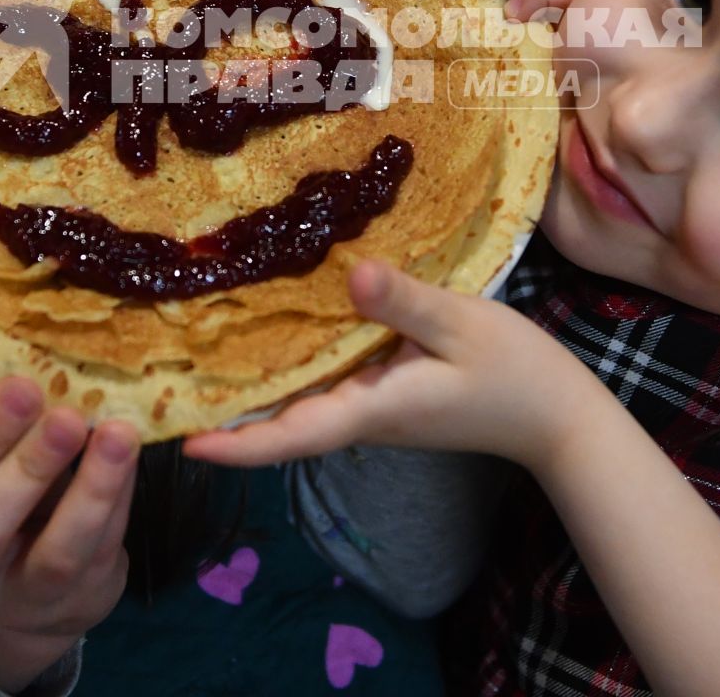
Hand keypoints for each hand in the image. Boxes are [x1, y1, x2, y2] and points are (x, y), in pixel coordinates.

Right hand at [0, 377, 137, 691]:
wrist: (25, 604)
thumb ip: (6, 436)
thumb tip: (49, 366)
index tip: (21, 384)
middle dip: (27, 466)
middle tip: (67, 414)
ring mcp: (24, 598)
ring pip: (55, 555)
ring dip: (91, 489)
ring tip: (118, 434)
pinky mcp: (80, 601)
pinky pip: (104, 550)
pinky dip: (120, 498)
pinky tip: (130, 456)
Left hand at [184, 259, 607, 469]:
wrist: (558, 416)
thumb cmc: (516, 374)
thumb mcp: (463, 326)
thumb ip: (405, 302)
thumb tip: (353, 274)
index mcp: (372, 408)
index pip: (290, 436)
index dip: (235, 445)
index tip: (183, 443)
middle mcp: (361, 416)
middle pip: (279, 424)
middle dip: (222, 414)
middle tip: (162, 388)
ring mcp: (372, 408)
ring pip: (297, 405)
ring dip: (250, 390)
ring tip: (192, 357)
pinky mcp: (384, 393)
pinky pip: (324, 385)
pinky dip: (289, 368)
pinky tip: (268, 332)